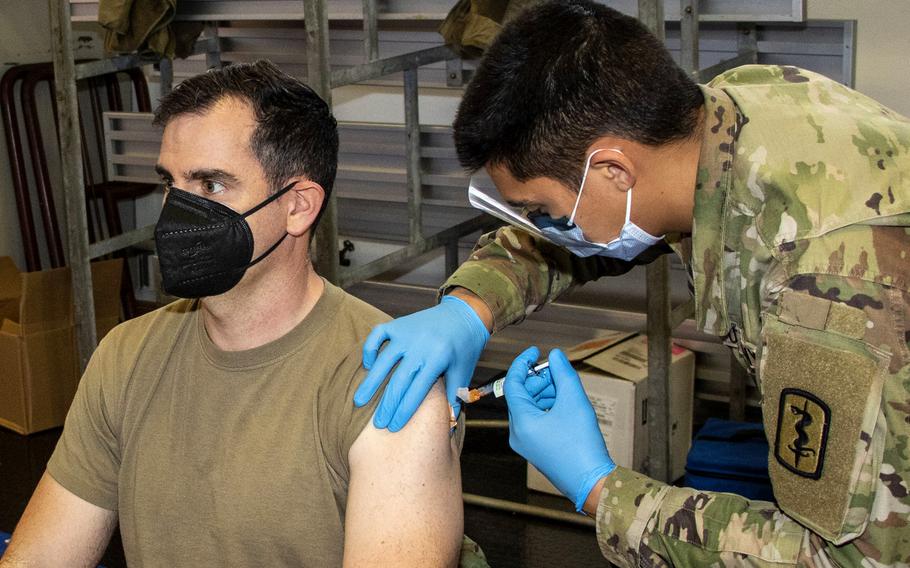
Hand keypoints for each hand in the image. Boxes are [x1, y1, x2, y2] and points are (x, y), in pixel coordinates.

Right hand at [355, 295, 489, 431]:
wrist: (464, 314)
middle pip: (398, 380)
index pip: (417, 391)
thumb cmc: (464, 347)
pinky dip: (369, 350)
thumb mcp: (463, 371)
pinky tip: (368, 366)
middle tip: (377, 423)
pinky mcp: (398, 324)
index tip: (394, 427)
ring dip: (370, 383)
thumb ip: (453, 396)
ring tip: (359, 401)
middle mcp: (420, 345)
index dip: (404, 411)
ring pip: (383, 361)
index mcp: (438, 358)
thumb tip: (448, 423)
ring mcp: (407, 333)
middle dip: (386, 404)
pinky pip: (377, 335)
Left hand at [504, 346, 615, 511]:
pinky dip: (548, 408)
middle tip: (559, 373)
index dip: (523, 364)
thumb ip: (563, 373)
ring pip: (530, 408)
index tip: (535, 351)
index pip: (512, 384)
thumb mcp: (574, 401)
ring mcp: (527, 443)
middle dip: (540, 380)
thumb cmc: (582, 445)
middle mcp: (518, 434)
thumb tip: (555, 355)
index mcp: (521, 422)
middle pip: (522, 396)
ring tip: (566, 390)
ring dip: (546, 394)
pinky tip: (566, 405)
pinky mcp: (537, 449)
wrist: (592, 482)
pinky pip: (537, 420)